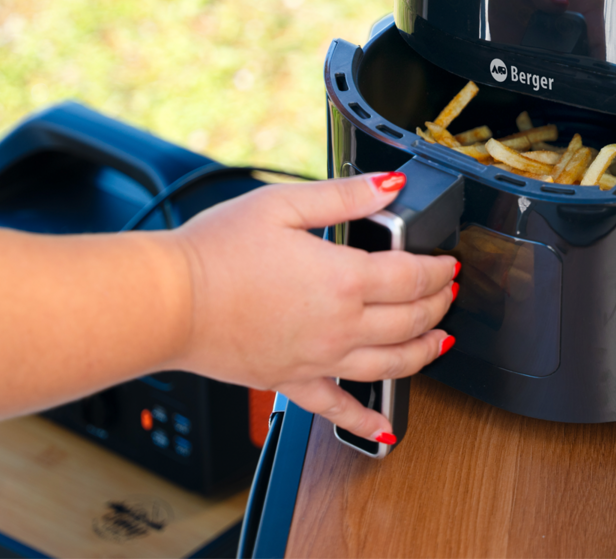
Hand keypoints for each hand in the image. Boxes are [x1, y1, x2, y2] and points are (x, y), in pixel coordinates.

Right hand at [163, 173, 457, 443]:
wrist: (168, 302)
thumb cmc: (215, 253)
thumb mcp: (283, 204)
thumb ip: (344, 196)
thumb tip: (390, 185)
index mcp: (343, 278)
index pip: (412, 277)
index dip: (438, 270)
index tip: (447, 265)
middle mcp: (339, 326)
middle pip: (410, 321)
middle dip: (437, 306)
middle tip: (447, 295)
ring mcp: (318, 359)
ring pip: (390, 366)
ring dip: (423, 354)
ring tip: (439, 343)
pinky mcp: (292, 382)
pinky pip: (338, 408)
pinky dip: (366, 421)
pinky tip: (385, 430)